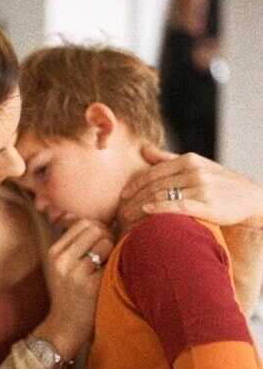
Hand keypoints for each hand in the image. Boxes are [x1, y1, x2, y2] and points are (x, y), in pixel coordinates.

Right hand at [33, 219, 113, 360]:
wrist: (65, 327)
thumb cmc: (69, 292)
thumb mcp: (62, 265)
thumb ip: (74, 243)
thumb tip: (92, 219)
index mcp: (54, 252)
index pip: (83, 223)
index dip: (99, 227)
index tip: (103, 241)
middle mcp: (61, 260)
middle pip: (95, 228)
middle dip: (108, 236)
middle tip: (109, 251)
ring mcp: (74, 273)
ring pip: (104, 242)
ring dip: (112, 250)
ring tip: (108, 263)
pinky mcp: (90, 286)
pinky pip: (111, 261)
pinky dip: (114, 265)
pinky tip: (110, 276)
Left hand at [118, 147, 262, 227]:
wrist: (252, 198)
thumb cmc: (219, 182)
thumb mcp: (196, 165)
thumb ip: (168, 159)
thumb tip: (144, 150)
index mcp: (188, 160)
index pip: (153, 172)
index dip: (135, 184)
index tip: (122, 196)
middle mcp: (194, 171)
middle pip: (155, 185)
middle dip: (134, 199)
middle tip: (119, 212)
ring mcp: (202, 187)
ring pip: (163, 196)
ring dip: (141, 207)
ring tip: (127, 218)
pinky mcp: (209, 204)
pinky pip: (179, 206)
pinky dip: (160, 208)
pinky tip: (147, 212)